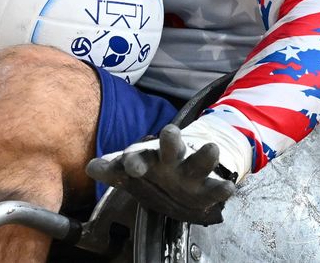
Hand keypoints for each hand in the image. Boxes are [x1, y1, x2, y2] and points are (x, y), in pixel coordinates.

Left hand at [86, 123, 237, 224]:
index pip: (138, 156)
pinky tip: (229, 187)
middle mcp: (171, 161)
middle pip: (170, 148)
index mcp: (148, 157)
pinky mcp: (206, 187)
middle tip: (169, 132)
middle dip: (170, 142)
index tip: (129, 164)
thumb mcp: (129, 172)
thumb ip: (111, 169)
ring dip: (205, 156)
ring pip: (199, 162)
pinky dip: (222, 188)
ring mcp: (190, 172)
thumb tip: (90, 167)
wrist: (182, 176)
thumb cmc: (151, 172)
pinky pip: (216, 187)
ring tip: (212, 148)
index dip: (133, 160)